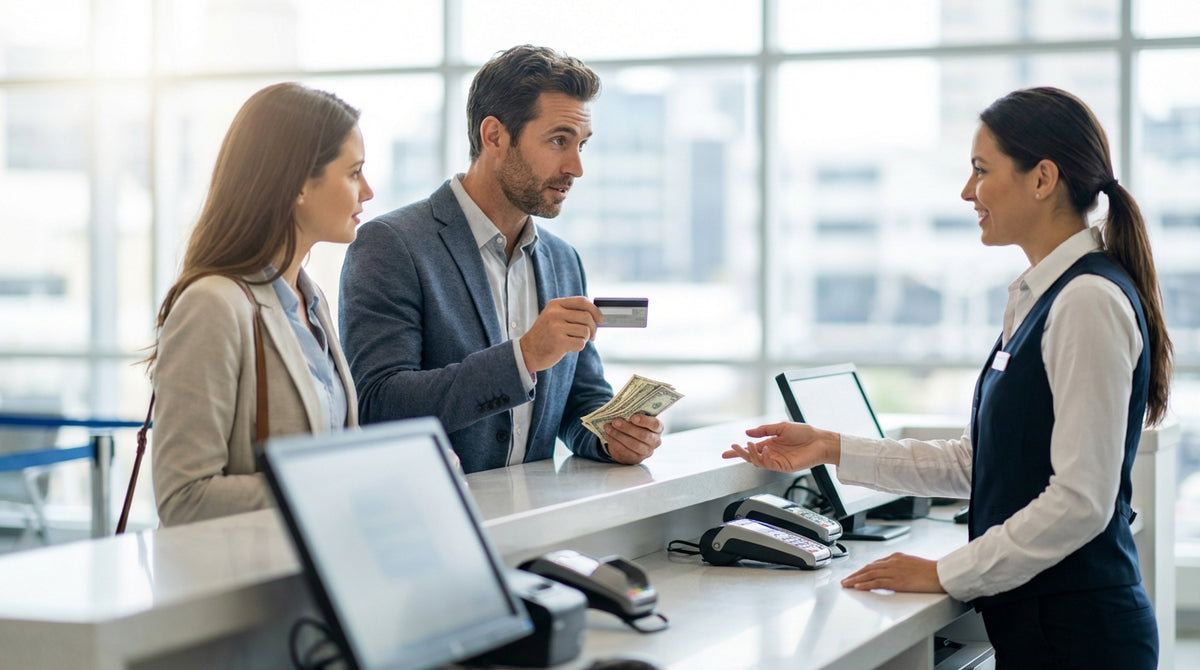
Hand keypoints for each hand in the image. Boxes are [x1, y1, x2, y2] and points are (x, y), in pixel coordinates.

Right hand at [520, 297, 602, 372]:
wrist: (528, 351)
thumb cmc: (545, 335)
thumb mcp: (554, 317)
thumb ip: (571, 313)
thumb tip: (597, 316)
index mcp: (555, 304)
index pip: (582, 301)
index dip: (595, 310)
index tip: (600, 319)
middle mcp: (555, 314)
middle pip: (587, 317)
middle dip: (593, 328)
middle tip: (591, 336)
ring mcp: (556, 328)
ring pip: (585, 331)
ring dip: (585, 339)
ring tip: (575, 341)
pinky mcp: (559, 342)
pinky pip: (581, 343)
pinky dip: (578, 347)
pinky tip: (569, 347)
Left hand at [604, 414, 663, 464]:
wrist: (630, 441)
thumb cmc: (635, 425)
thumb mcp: (638, 418)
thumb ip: (635, 414)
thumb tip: (622, 406)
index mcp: (658, 428)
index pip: (655, 425)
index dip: (645, 421)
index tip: (633, 417)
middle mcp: (655, 441)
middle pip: (643, 436)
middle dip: (627, 428)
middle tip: (615, 421)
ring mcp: (646, 452)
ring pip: (633, 444)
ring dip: (618, 435)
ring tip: (608, 427)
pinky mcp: (636, 459)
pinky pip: (625, 451)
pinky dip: (615, 442)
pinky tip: (608, 435)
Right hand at [720, 422, 839, 472]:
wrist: (820, 441)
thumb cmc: (804, 433)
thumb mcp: (781, 426)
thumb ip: (764, 430)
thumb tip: (748, 432)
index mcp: (770, 443)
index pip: (751, 448)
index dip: (738, 451)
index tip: (726, 453)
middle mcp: (772, 453)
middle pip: (751, 456)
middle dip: (740, 453)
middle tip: (733, 448)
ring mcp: (777, 461)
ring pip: (757, 461)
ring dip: (751, 454)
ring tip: (749, 445)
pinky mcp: (783, 466)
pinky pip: (769, 464)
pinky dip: (764, 457)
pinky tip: (765, 449)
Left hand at [840, 552, 944, 592]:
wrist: (942, 574)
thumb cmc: (931, 571)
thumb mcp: (912, 564)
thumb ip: (900, 567)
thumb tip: (893, 574)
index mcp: (896, 557)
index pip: (875, 563)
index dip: (863, 570)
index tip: (855, 574)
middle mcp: (893, 562)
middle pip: (869, 568)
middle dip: (855, 574)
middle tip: (845, 580)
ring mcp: (894, 571)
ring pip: (870, 574)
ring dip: (856, 579)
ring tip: (847, 584)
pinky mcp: (897, 581)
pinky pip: (877, 582)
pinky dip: (865, 584)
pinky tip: (858, 587)